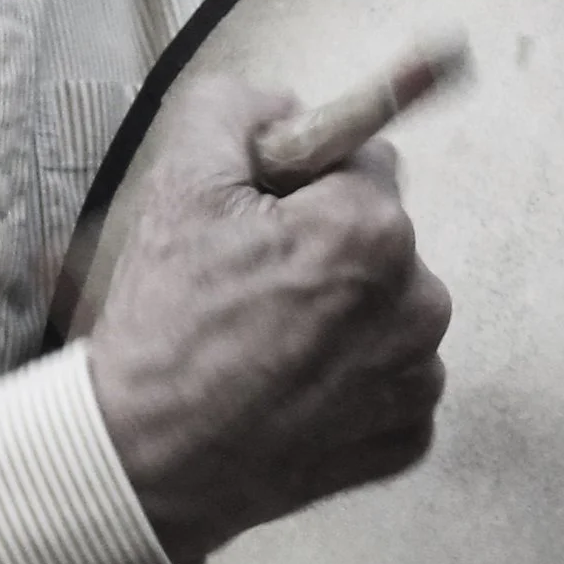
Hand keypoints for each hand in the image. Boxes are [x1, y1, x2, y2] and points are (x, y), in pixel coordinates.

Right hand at [82, 73, 450, 563]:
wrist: (144, 461)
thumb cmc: (165, 327)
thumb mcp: (180, 182)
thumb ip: (239, 108)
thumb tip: (283, 102)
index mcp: (373, 229)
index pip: (363, 166)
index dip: (302, 189)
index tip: (257, 228)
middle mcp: (419, 303)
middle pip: (381, 241)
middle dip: (326, 252)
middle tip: (249, 292)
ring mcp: (418, 379)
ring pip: (388, 312)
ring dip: (341, 318)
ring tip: (263, 348)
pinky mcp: (408, 438)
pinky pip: (390, 383)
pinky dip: (349, 384)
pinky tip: (288, 393)